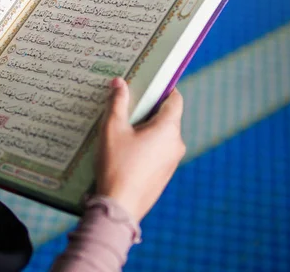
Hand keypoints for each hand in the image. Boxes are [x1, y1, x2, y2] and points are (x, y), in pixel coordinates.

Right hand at [95, 78, 185, 222]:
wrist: (119, 207)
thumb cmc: (116, 165)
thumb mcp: (112, 129)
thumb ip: (117, 103)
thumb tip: (120, 82)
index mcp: (168, 129)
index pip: (175, 100)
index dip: (163, 89)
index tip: (148, 85)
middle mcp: (176, 144)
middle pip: (168, 117)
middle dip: (149, 109)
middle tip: (128, 106)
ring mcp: (172, 161)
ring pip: (163, 135)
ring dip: (147, 128)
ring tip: (123, 129)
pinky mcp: (165, 174)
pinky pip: (160, 151)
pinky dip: (147, 145)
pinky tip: (126, 150)